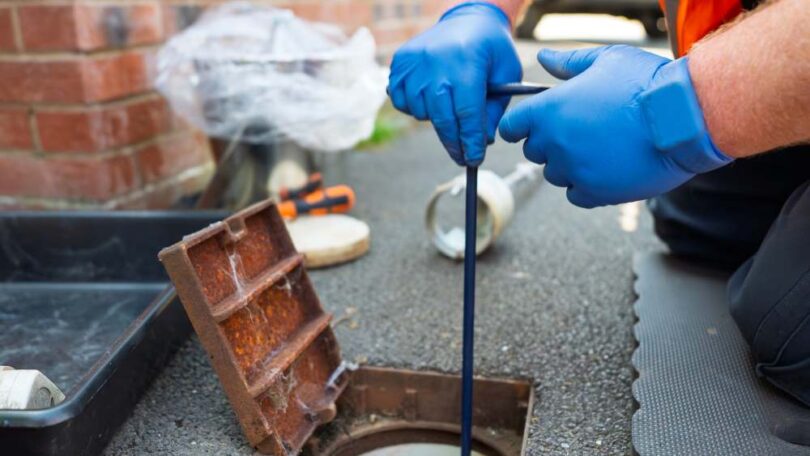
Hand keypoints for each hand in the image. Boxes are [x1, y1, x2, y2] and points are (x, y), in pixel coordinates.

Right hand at [388, 3, 520, 165]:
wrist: (468, 19)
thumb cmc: (492, 50)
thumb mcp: (507, 75)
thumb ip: (495, 109)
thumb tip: (481, 142)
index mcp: (466, 64)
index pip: (467, 113)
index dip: (470, 141)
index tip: (474, 159)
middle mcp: (437, 63)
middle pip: (443, 119)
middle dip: (454, 143)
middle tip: (463, 158)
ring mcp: (415, 63)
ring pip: (421, 113)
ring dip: (436, 119)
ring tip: (449, 107)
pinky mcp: (400, 63)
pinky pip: (402, 101)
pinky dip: (415, 107)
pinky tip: (430, 98)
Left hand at [498, 45, 732, 207]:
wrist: (683, 117)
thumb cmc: (646, 83)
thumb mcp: (605, 60)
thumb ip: (569, 63)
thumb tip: (543, 60)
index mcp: (549, 110)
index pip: (511, 127)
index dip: (522, 126)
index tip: (534, 125)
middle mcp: (554, 143)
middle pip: (534, 151)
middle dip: (550, 142)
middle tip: (581, 131)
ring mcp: (573, 170)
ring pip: (554, 174)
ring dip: (569, 164)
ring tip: (601, 148)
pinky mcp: (594, 191)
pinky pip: (575, 194)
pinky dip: (586, 185)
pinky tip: (607, 168)